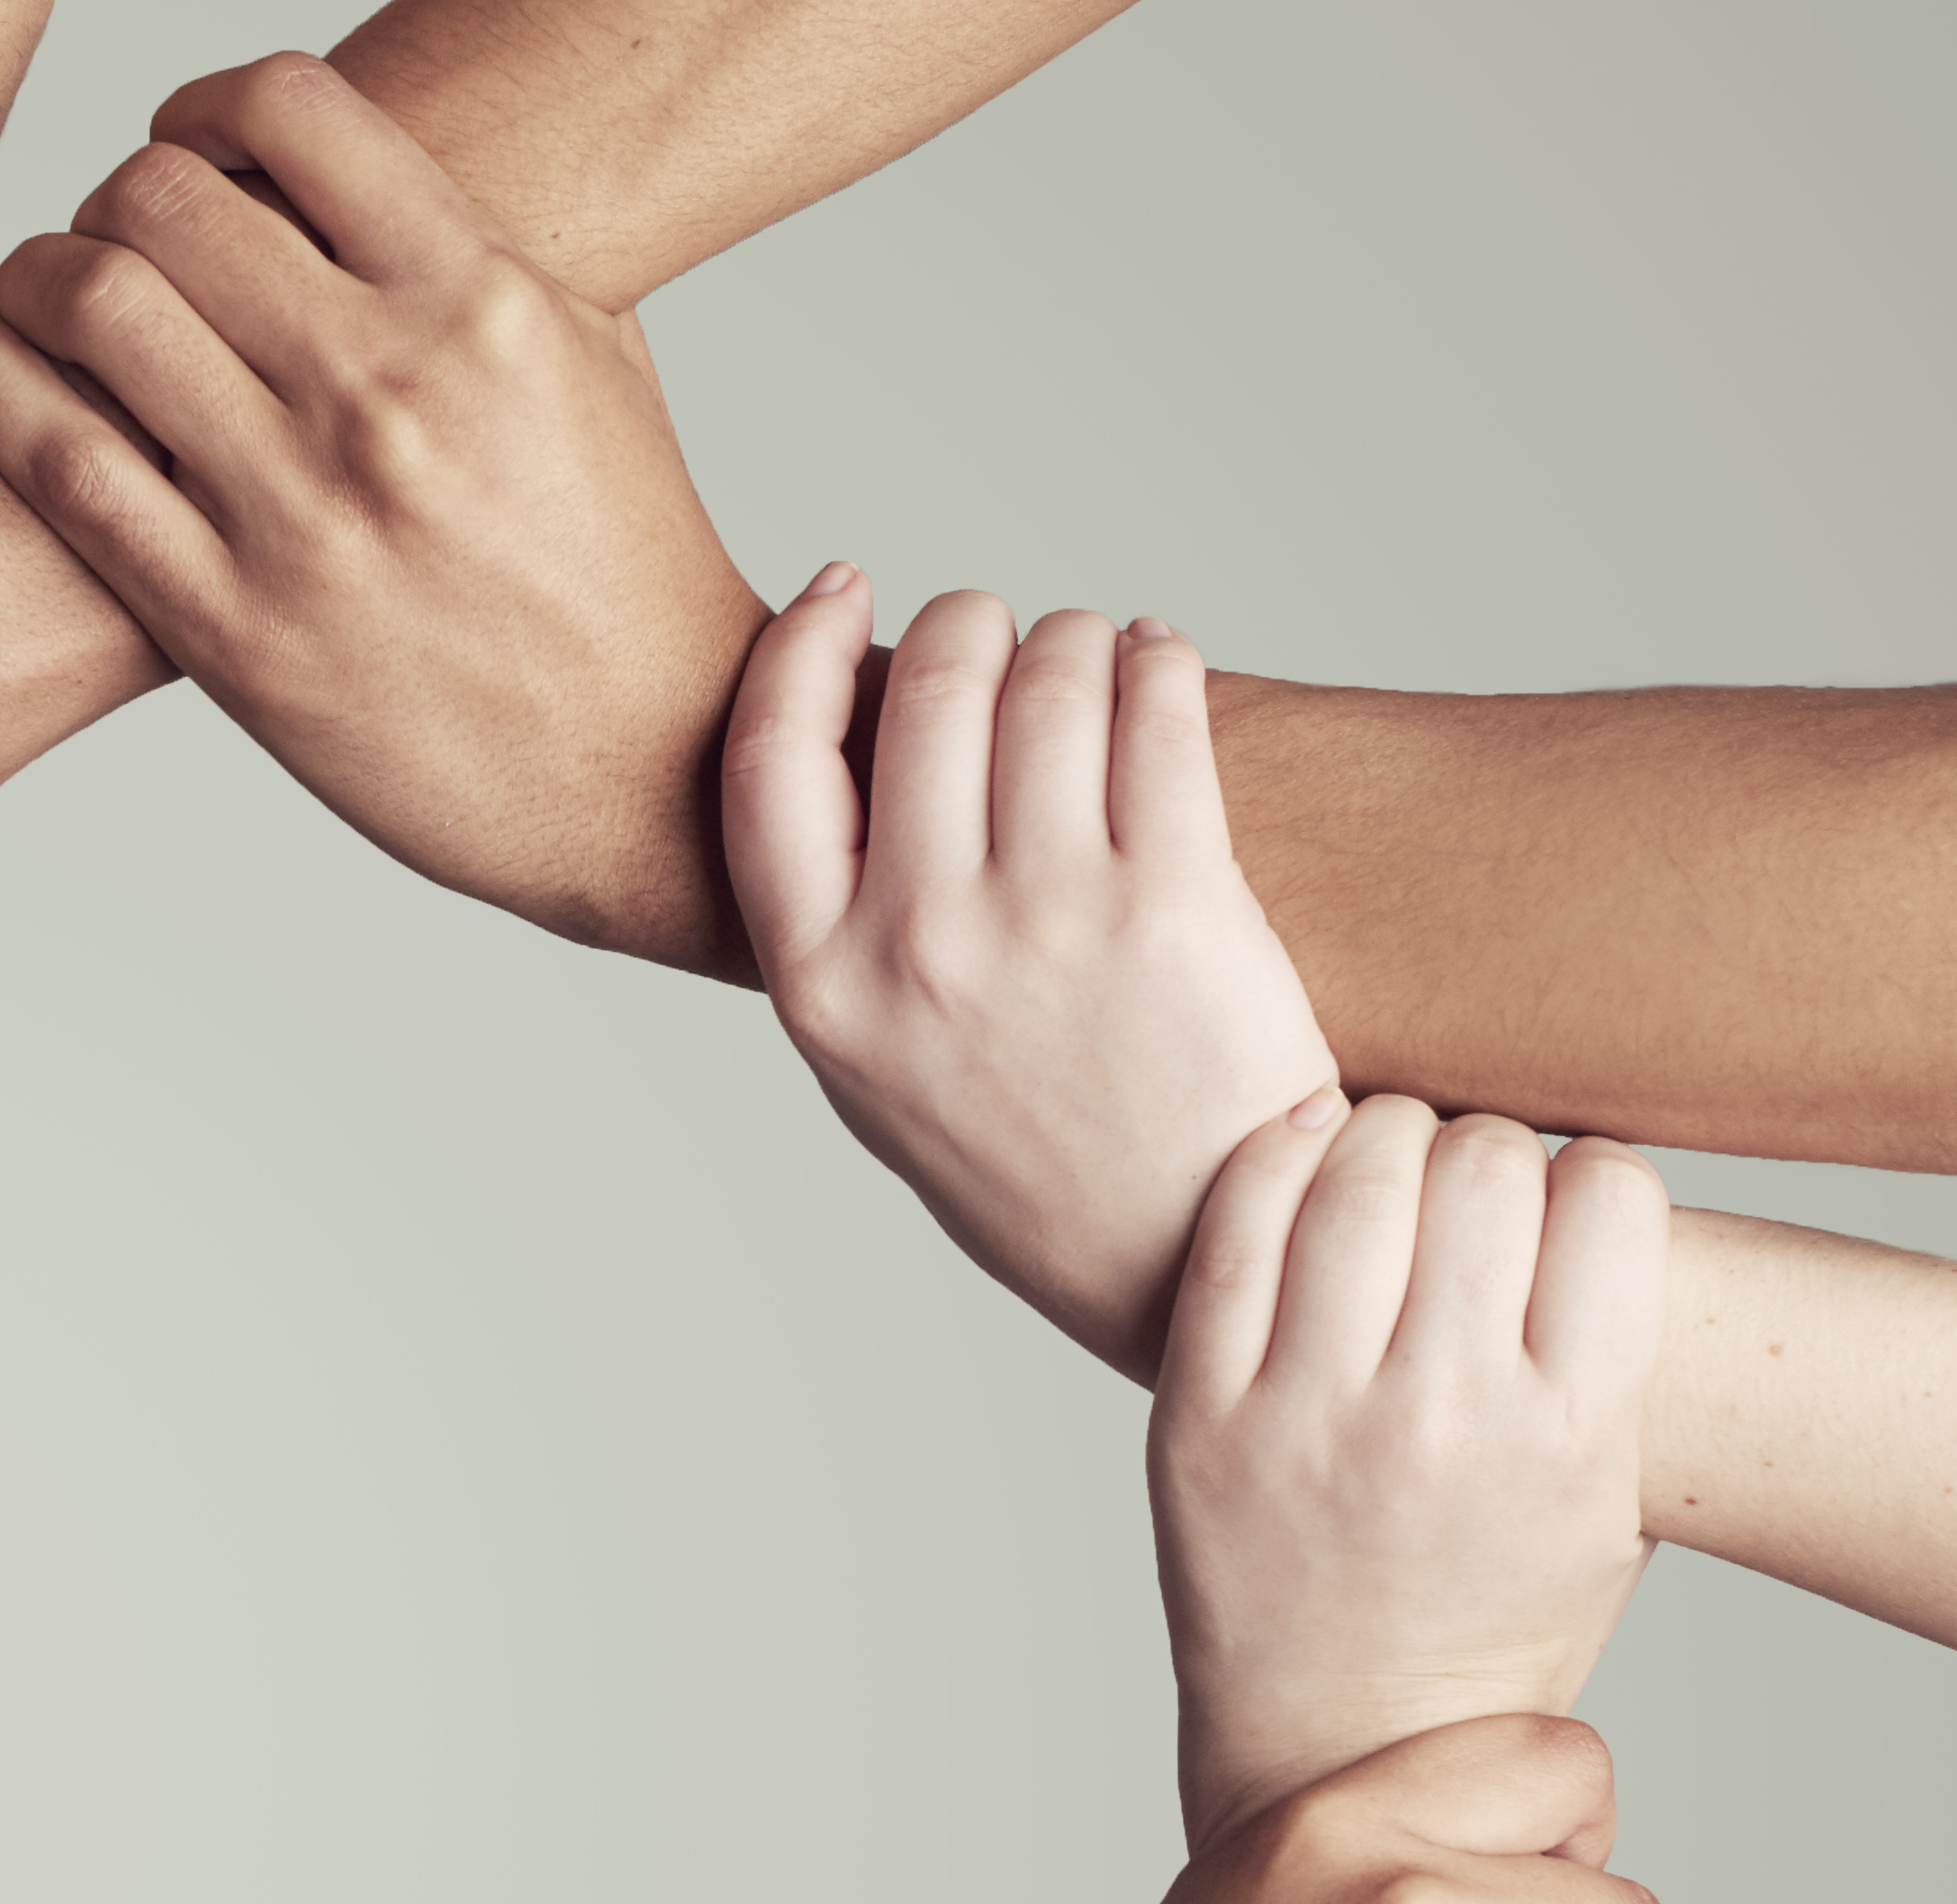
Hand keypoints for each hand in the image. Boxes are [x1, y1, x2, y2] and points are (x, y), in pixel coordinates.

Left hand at [0, 55, 760, 972]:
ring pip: (95, 310)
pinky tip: (0, 378)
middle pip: (166, 198)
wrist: (642, 769)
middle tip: (104, 237)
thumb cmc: (618, 563)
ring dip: (37, 279)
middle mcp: (388, 394)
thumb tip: (350, 167)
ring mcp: (303, 517)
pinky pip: (62, 467)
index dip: (203, 106)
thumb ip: (469, 249)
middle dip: (108, 197)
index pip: (289, 108)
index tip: (186, 148)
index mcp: (482, 303)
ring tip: (39, 298)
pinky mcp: (234, 635)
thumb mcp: (588, 361)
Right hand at [727, 576, 1339, 1378]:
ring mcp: (1048, 921)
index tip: (841, 593)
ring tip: (1093, 658)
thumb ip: (840, 932)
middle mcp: (920, 946)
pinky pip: (1157, 709)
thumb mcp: (877, 1071)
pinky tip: (1157, 668)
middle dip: (966, 628)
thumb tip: (850, 753)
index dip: (801, 648)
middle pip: (923, 689)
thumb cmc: (1033, 1164)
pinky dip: (1155, 659)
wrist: (1186, 1257)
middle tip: (998, 636)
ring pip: (1046, 676)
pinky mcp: (1175, 901)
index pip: (770, 759)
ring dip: (1070, 639)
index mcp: (823, 989)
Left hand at [1154, 1094, 1669, 1841]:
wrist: (1344, 1743)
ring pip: (1358, 1173)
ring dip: (1385, 1137)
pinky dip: (1275, 1158)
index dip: (1595, 1175)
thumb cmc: (1495, 1619)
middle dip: (1490, 1149)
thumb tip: (1609, 1200)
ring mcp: (1308, 1412)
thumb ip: (1620, 1367)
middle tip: (1470, 1185)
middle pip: (1486, 1164)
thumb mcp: (1613, 1510)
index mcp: (1569, 1435)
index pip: (1610, 1197)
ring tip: (1390, 1164)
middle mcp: (1442, 1414)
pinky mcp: (1200, 1415)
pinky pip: (1234, 1230)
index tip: (1567, 1204)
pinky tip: (1304, 1148)